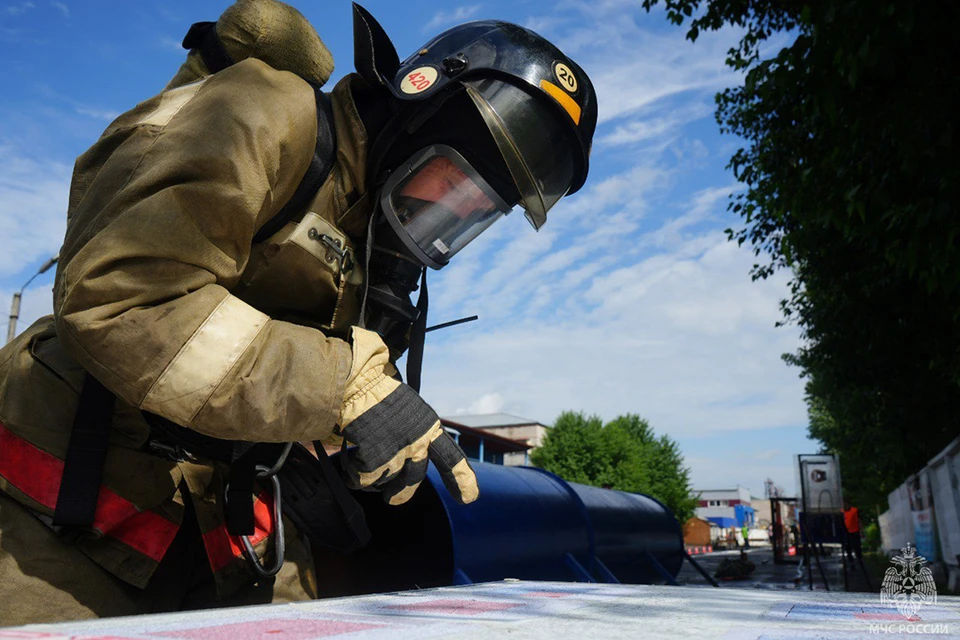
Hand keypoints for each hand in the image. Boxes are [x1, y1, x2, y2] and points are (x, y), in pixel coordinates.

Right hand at [337, 327, 478, 504]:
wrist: (357, 383)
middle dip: (400, 493)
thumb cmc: (381, 394)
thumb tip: (410, 463)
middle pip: (413, 480)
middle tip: (392, 498)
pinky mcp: (374, 458)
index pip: (451, 458)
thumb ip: (416, 435)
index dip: (461, 480)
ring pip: (384, 481)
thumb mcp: (410, 412)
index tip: (469, 498)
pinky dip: (354, 474)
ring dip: (372, 479)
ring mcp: (397, 451)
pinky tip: (351, 459)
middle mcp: (418, 442)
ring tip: (362, 462)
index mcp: (430, 428)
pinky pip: (363, 479)